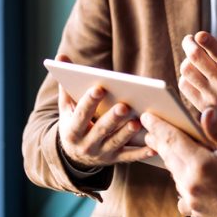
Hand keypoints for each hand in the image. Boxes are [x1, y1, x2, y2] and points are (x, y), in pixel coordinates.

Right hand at [55, 54, 153, 168]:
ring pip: (116, 142)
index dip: (89, 102)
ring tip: (138, 121)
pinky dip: (142, 152)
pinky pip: (130, 156)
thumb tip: (61, 57)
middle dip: (112, 118)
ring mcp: (101, 153)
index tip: (99, 88)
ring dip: (127, 133)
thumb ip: (66, 84)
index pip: (80, 114)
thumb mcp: (66, 108)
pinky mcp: (115, 159)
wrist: (75, 156)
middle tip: (124, 105)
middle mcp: (86, 144)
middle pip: (101, 130)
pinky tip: (154, 145)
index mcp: (72, 130)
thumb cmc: (74, 123)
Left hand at [141, 108, 216, 216]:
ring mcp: (193, 205)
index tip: (148, 117)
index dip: (159, 127)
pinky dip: (186, 195)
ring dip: (174, 166)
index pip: (173, 141)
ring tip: (172, 155)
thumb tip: (205, 113)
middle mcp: (191, 186)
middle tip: (152, 133)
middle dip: (160, 144)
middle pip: (170, 160)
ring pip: (176, 180)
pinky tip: (194, 189)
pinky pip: (185, 204)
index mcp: (201, 165)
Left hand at [178, 23, 216, 130]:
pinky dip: (185, 75)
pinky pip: (183, 84)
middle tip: (189, 39)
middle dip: (189, 44)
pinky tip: (193, 72)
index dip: (207, 42)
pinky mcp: (201, 105)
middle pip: (196, 58)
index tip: (199, 34)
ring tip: (192, 57)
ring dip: (187, 60)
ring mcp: (211, 96)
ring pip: (187, 70)